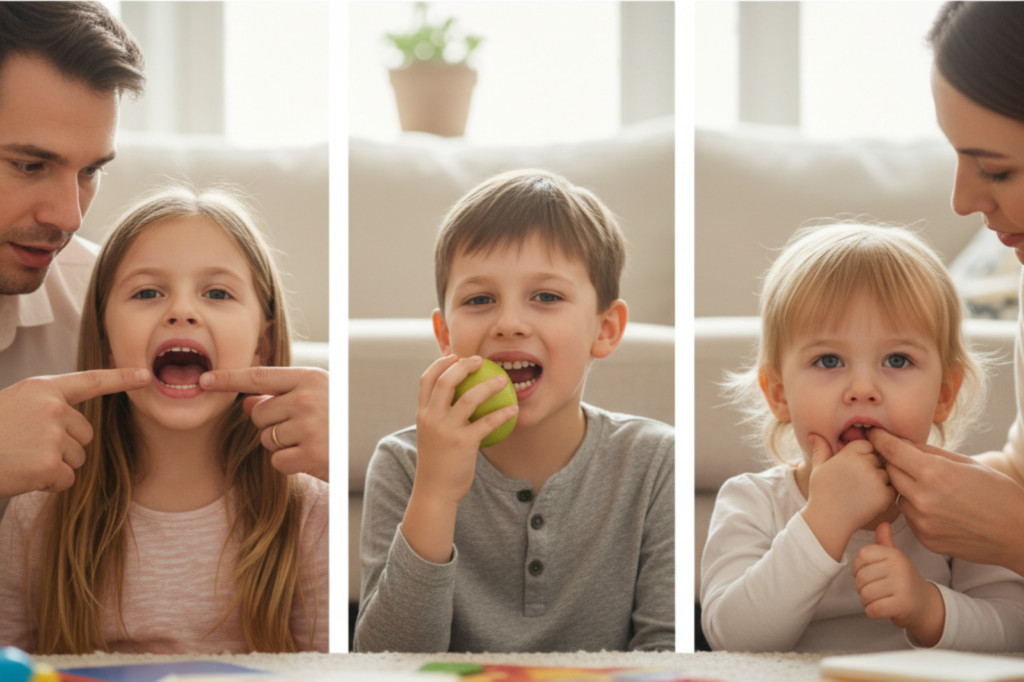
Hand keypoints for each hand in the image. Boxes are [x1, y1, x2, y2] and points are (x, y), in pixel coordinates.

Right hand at [0, 368, 150, 496]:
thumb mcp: (15, 404)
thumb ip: (46, 407)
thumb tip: (80, 425)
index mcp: (43, 389)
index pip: (90, 381)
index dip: (121, 378)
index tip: (146, 375)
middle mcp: (53, 408)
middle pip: (85, 434)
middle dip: (63, 446)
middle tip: (25, 447)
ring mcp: (52, 435)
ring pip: (77, 458)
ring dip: (54, 465)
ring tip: (20, 459)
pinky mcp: (48, 464)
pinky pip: (66, 479)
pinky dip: (47, 484)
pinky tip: (23, 475)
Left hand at [200, 366, 328, 481]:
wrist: (367, 446)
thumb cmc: (338, 418)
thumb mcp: (313, 399)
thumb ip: (278, 397)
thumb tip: (244, 402)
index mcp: (310, 378)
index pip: (258, 376)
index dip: (227, 379)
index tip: (203, 380)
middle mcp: (308, 399)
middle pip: (258, 413)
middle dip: (269, 424)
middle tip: (299, 428)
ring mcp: (310, 427)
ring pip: (266, 439)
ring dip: (280, 445)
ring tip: (308, 441)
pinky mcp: (311, 455)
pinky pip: (277, 461)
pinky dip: (289, 464)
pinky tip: (309, 458)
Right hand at [411, 354, 518, 505]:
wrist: (435, 491)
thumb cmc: (438, 463)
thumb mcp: (431, 435)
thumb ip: (439, 417)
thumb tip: (457, 400)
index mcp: (422, 414)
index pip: (426, 380)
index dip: (440, 364)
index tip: (455, 357)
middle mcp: (431, 418)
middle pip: (446, 381)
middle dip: (464, 365)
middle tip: (480, 360)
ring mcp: (446, 430)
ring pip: (468, 398)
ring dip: (488, 385)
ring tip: (503, 380)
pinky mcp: (463, 443)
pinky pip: (487, 422)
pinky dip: (502, 413)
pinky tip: (514, 409)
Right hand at [801, 434, 894, 559]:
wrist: (828, 520)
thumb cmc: (822, 493)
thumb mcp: (818, 468)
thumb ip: (821, 449)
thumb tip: (815, 434)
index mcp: (849, 454)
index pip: (867, 444)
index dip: (861, 455)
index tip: (854, 467)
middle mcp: (864, 464)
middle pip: (877, 458)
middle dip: (871, 467)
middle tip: (856, 482)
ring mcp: (875, 480)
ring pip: (886, 473)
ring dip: (878, 480)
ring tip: (862, 492)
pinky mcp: (884, 496)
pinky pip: (891, 488)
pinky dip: (883, 494)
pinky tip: (868, 500)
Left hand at [853, 521, 944, 645]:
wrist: (925, 604)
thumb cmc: (903, 580)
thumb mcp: (895, 560)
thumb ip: (884, 543)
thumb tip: (882, 523)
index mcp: (894, 554)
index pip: (861, 556)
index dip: (857, 568)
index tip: (867, 574)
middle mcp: (899, 567)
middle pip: (860, 577)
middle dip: (861, 587)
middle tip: (875, 589)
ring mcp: (902, 586)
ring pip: (865, 594)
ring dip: (867, 601)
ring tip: (879, 598)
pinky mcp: (902, 605)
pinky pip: (873, 609)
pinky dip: (872, 611)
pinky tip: (882, 608)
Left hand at [870, 427, 1023, 572]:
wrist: (1018, 534)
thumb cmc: (998, 495)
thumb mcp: (966, 463)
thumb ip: (930, 453)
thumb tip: (903, 443)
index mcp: (935, 474)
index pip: (892, 451)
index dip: (879, 439)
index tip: (873, 433)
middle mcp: (923, 499)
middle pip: (890, 473)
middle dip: (893, 463)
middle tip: (902, 458)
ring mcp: (922, 522)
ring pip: (898, 496)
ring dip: (905, 488)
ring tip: (931, 487)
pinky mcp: (925, 539)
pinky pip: (908, 516)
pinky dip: (915, 508)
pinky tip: (936, 507)